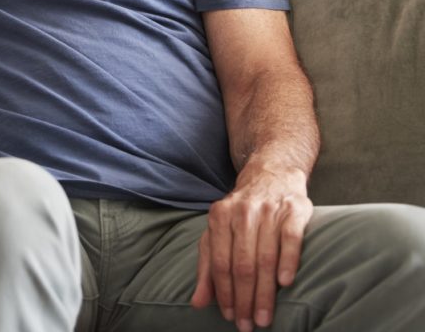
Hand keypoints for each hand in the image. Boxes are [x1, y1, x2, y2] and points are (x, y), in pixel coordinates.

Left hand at [190, 165, 312, 330]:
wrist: (272, 175)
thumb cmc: (242, 213)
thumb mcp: (218, 233)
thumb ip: (208, 267)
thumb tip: (197, 303)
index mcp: (219, 216)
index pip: (220, 262)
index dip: (224, 292)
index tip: (230, 316)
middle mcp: (242, 211)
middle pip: (242, 263)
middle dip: (245, 298)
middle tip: (249, 324)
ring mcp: (269, 209)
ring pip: (265, 256)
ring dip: (266, 292)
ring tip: (265, 317)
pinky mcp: (294, 209)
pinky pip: (291, 238)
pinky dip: (288, 261)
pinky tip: (286, 283)